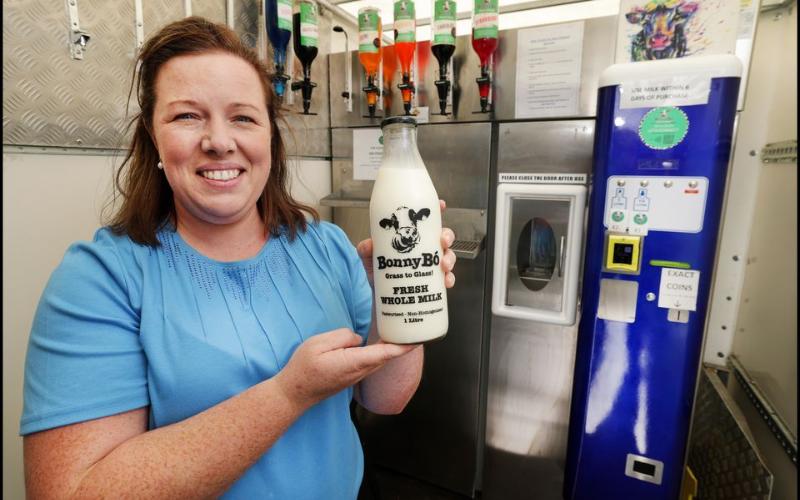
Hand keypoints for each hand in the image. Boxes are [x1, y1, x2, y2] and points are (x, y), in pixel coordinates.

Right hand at [273, 328, 415, 410]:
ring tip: (401, 333)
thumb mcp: (318, 344)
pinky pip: (371, 363)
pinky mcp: (352, 378)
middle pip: (386, 357)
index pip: (385, 353)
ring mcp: (356, 377)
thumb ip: (342, 337)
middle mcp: (359, 372)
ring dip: (391, 349)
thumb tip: (357, 339)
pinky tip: (380, 344)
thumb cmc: (303, 368)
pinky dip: (380, 354)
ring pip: (379, 361)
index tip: (419, 339)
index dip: (403, 346)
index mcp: (353, 362)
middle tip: (413, 328)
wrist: (294, 394)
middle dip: (401, 345)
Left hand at [357, 199, 456, 287]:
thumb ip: (366, 250)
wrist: (383, 299)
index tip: (441, 206)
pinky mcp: (433, 281)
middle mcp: (424, 248)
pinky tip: (446, 281)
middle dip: (447, 236)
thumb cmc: (379, 274)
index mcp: (412, 237)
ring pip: (448, 255)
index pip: (427, 221)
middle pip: (443, 236)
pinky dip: (449, 279)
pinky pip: (447, 277)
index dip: (436, 210)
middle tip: (442, 241)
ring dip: (450, 258)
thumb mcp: (370, 259)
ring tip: (444, 265)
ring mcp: (430, 265)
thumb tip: (368, 245)